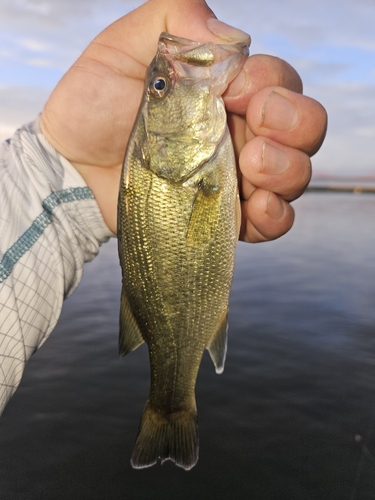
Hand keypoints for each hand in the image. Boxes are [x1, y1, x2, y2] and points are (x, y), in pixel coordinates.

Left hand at [40, 0, 326, 239]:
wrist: (73, 169)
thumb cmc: (93, 108)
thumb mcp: (123, 49)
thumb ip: (173, 20)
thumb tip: (230, 36)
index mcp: (225, 90)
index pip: (278, 80)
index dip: (269, 84)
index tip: (232, 92)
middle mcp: (240, 132)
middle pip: (304, 126)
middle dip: (294, 125)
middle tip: (256, 129)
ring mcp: (236, 177)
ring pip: (297, 173)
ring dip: (287, 170)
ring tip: (251, 168)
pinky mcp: (226, 216)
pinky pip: (273, 221)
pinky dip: (275, 216)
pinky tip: (255, 207)